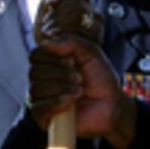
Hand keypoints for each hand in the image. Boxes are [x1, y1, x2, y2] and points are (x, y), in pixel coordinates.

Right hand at [30, 0, 136, 148]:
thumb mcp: (91, 53)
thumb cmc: (102, 79)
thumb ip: (71, 40)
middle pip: (37, 62)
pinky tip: (72, 101)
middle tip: (79, 73)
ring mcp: (42, 94)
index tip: (56, 33)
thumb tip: (50, 38)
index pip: (38, 42)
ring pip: (39, 83)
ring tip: (80, 88)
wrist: (112, 108)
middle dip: (61, 67)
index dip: (46, 36)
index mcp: (52, 56)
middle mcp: (44, 73)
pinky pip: (40, 105)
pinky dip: (58, 102)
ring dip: (63, 85)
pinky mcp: (44, 115)